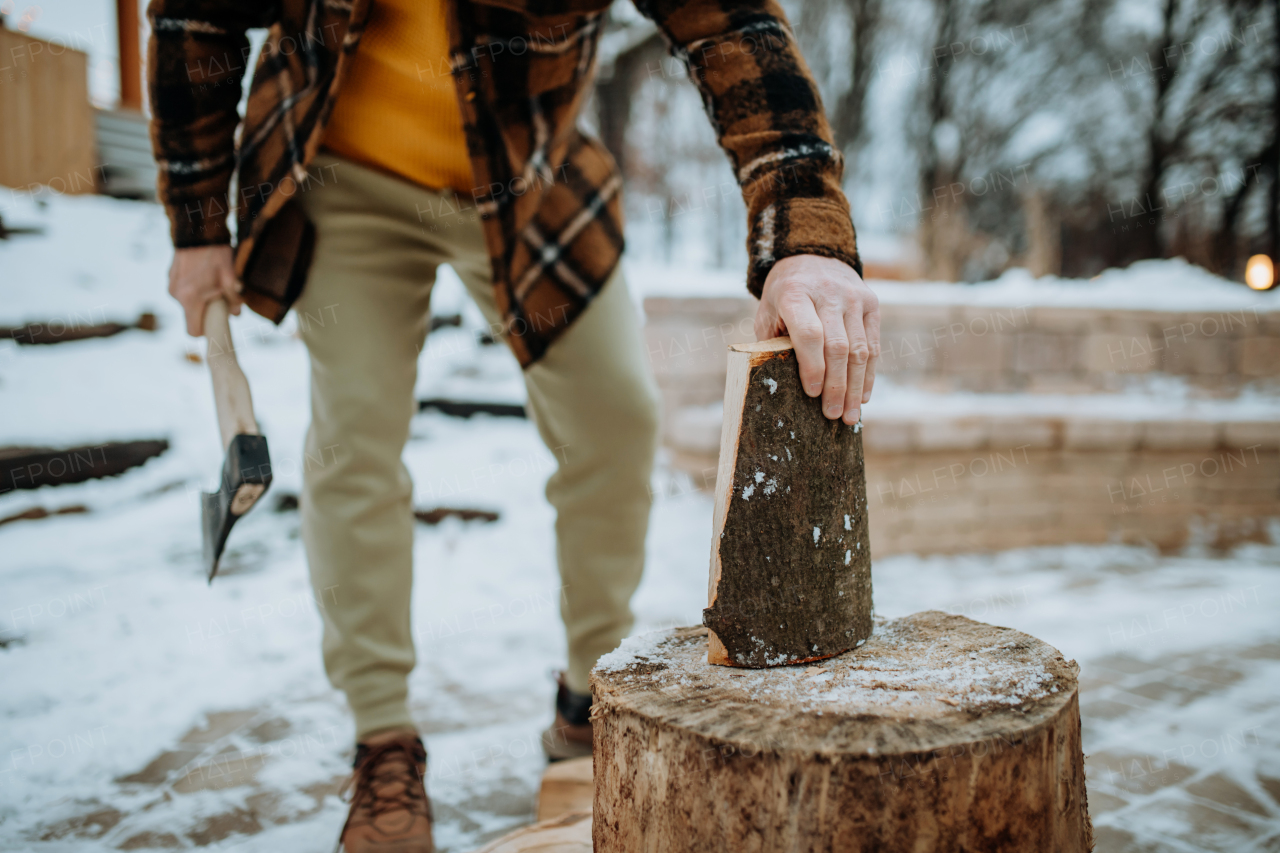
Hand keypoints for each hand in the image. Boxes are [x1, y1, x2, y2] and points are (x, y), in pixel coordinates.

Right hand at [168, 245, 242, 336]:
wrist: (198, 230)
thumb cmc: (216, 254)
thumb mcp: (231, 277)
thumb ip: (234, 299)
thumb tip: (236, 314)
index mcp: (190, 298)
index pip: (193, 331)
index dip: (205, 331)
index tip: (216, 325)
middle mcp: (176, 295)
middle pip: (192, 316)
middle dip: (206, 312)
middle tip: (220, 299)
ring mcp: (170, 285)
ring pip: (187, 303)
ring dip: (200, 299)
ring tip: (212, 284)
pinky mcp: (170, 277)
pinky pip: (182, 292)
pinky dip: (193, 289)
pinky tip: (203, 276)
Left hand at [754, 254, 879, 424]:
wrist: (812, 257)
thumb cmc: (784, 295)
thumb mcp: (768, 312)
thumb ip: (773, 343)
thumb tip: (783, 385)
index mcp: (796, 294)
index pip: (809, 334)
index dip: (813, 366)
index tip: (812, 394)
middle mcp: (828, 294)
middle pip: (838, 347)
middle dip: (836, 386)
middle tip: (832, 416)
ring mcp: (854, 297)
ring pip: (859, 350)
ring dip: (855, 387)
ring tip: (849, 416)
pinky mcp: (871, 304)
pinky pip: (872, 345)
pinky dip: (868, 374)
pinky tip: (862, 396)